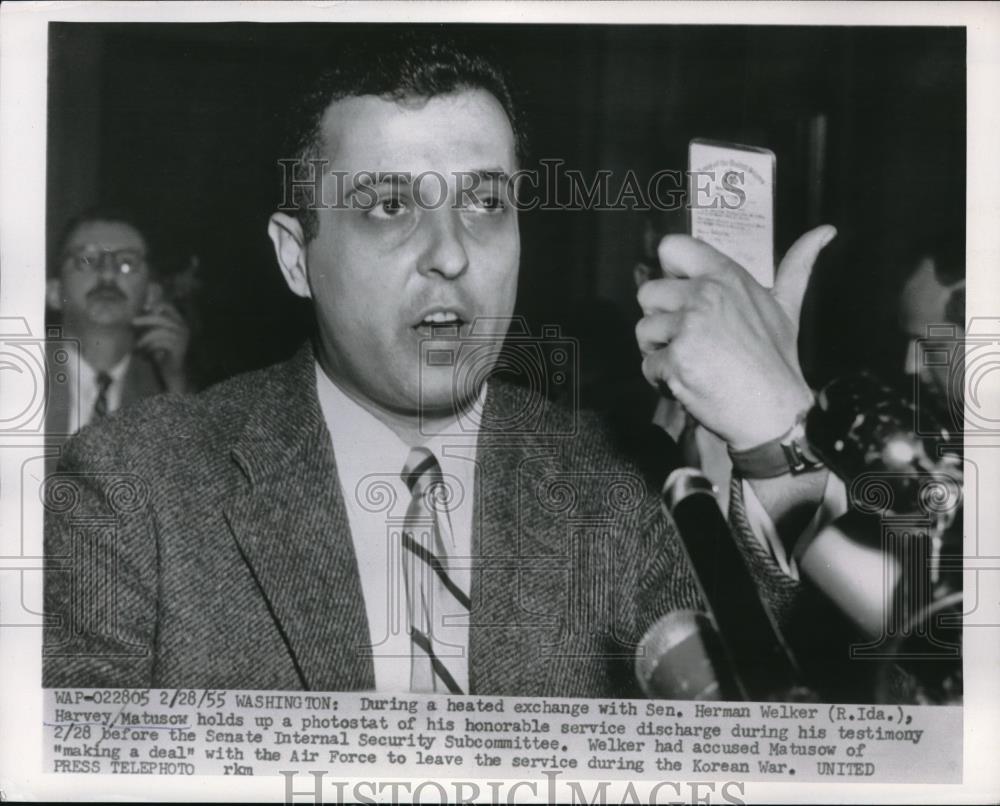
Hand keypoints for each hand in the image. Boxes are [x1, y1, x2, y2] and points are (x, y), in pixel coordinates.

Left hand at [132, 302, 189, 392]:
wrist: (171, 371)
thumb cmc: (160, 352)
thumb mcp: (155, 335)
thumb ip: (150, 324)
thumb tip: (135, 313)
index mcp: (179, 322)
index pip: (169, 306)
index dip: (155, 305)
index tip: (143, 308)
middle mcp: (183, 328)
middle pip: (162, 317)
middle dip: (146, 319)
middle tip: (133, 322)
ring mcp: (182, 337)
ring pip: (160, 331)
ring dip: (146, 337)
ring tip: (137, 345)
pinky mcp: (179, 347)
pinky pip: (161, 342)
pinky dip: (150, 346)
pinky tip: (144, 352)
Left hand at [636, 225, 836, 449]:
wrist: (773, 412)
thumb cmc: (776, 360)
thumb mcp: (787, 305)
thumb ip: (796, 265)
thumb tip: (826, 230)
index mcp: (726, 276)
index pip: (672, 247)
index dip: (668, 272)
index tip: (681, 295)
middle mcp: (707, 295)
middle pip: (648, 293)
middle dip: (661, 321)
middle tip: (690, 341)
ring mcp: (691, 326)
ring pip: (644, 331)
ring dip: (660, 352)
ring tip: (692, 363)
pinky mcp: (677, 359)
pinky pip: (647, 365)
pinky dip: (662, 380)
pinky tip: (689, 383)